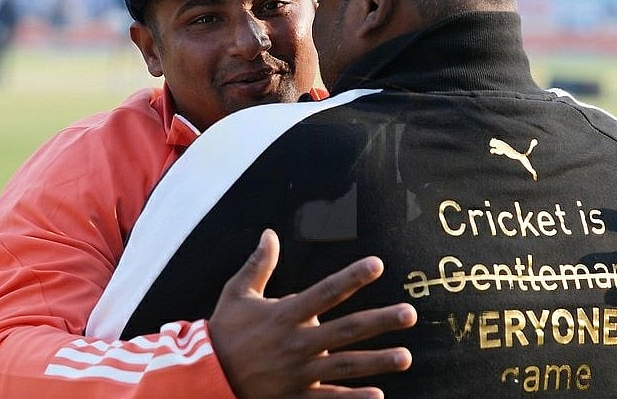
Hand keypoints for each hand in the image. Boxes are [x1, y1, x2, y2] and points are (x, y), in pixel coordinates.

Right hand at [209, 229, 416, 398]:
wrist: (206, 377)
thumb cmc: (224, 332)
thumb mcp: (237, 294)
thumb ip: (258, 264)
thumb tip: (269, 233)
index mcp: (285, 314)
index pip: (326, 292)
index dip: (352, 277)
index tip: (377, 264)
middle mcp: (296, 343)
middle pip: (346, 330)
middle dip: (380, 321)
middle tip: (410, 314)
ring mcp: (299, 373)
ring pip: (345, 366)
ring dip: (378, 362)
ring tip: (406, 357)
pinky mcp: (296, 397)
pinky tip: (378, 397)